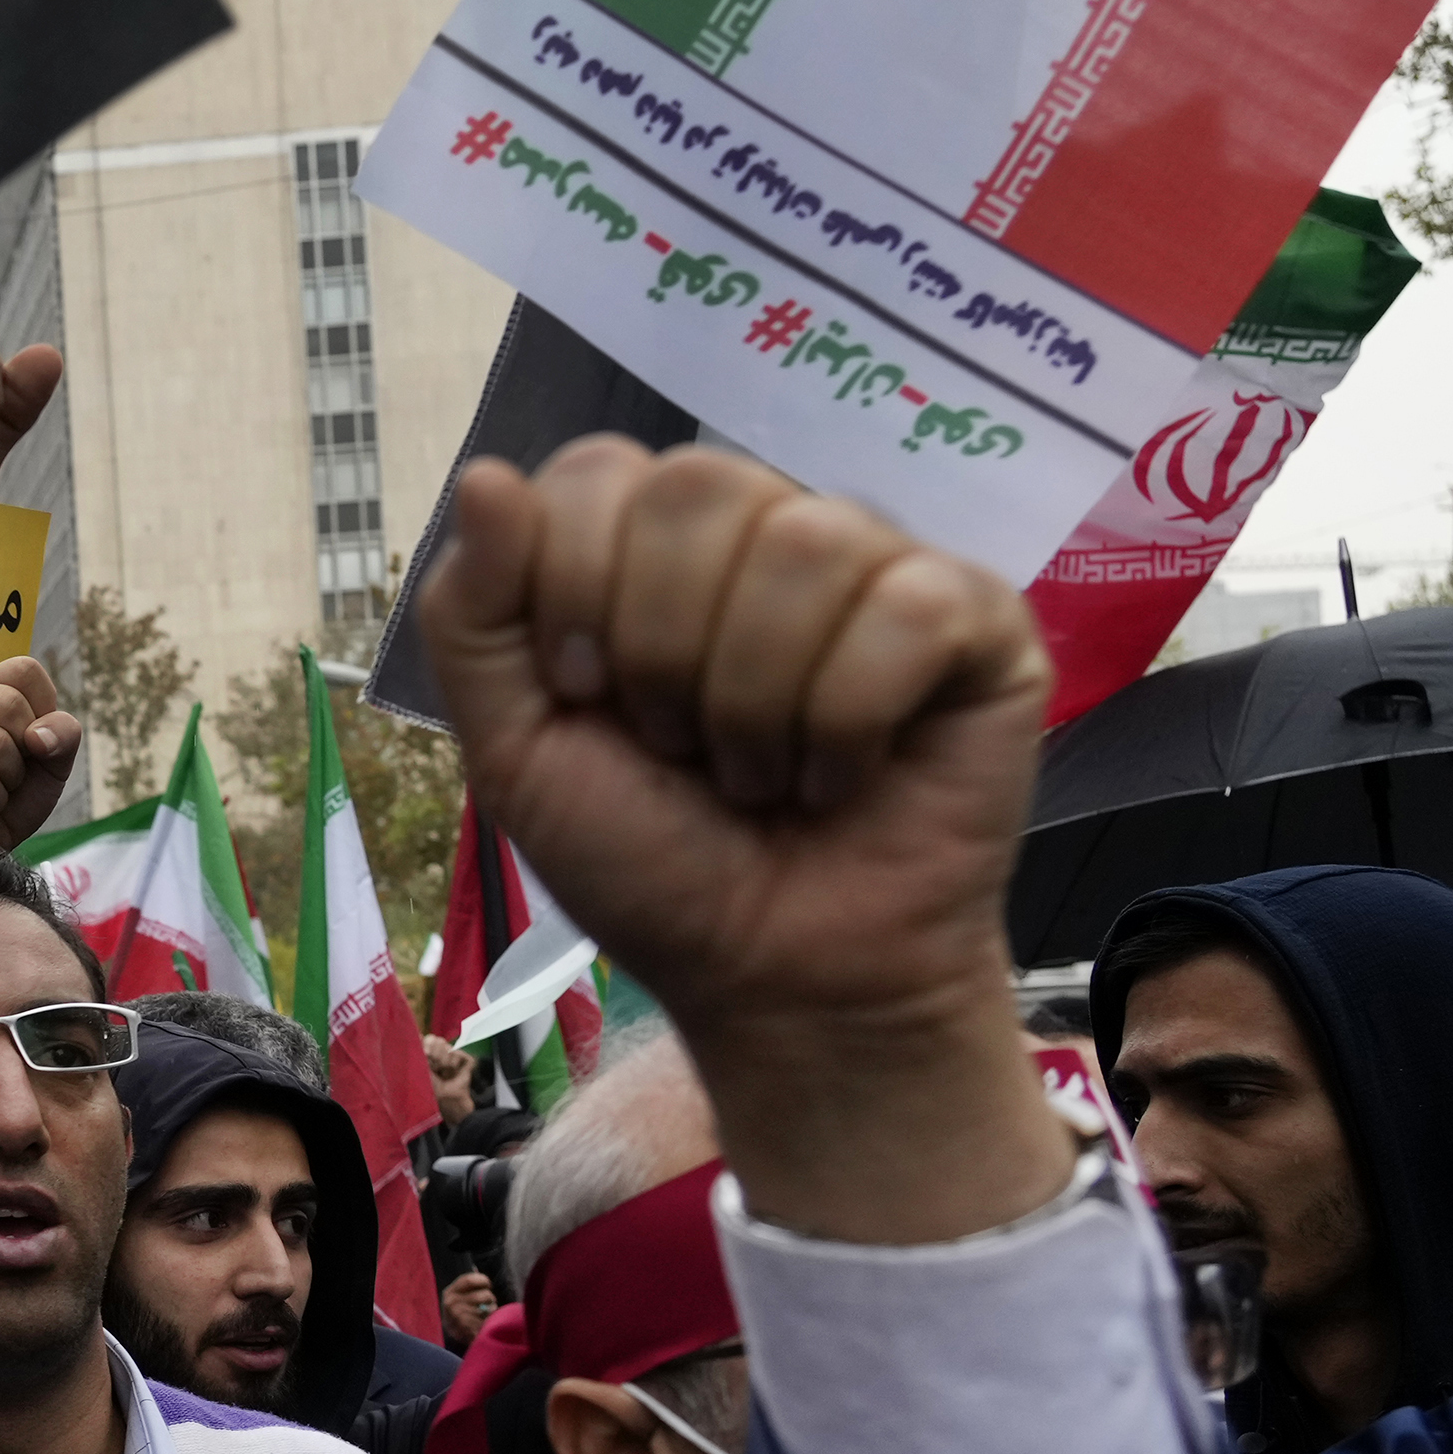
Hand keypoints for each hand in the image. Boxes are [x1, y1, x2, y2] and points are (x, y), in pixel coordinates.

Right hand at [0, 654, 82, 851]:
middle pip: (8, 702)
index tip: (29, 742)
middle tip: (7, 773)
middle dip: (24, 750)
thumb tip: (38, 735)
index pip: (23, 670)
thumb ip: (64, 735)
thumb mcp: (53, 763)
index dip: (43, 709)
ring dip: (8, 780)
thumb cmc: (12, 799)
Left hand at [421, 441, 1053, 1247]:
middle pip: (695, 485)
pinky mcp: (977, 619)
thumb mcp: (519, 752)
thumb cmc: (655, 865)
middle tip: (682, 747)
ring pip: (804, 539)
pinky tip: (847, 777)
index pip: (597, 471)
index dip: (574, 587)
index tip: (586, 694)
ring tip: (763, 775)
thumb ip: (475, 615)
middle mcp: (766, 530)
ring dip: (754, 701)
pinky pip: (909, 605)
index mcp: (649, 546)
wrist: (777, 982)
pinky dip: (851, 720)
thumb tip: (487, 474)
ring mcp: (878, 565)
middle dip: (661, 649)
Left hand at [425, 1035, 476, 1126]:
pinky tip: (452, 1072)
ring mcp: (454, 1055)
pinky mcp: (466, 1059)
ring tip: (443, 1073)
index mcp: (429, 1052)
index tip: (425, 1056)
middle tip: (435, 1069)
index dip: (426, 1046)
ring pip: (446, 1046)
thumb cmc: (430, 1086)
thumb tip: (416, 1034)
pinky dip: (453, 1063)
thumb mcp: (420, 1068)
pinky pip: (458, 1053)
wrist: (446, 1098)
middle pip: (436, 1039)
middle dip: (433, 1056)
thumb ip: (417, 1051)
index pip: (428, 1038)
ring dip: (442, 1062)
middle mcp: (442, 1051)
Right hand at [439, 1269, 495, 1352]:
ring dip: (492, 1310)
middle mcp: (451, 1303)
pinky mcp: (467, 1329)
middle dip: (491, 1298)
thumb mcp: (459, 1296)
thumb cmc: (460, 1312)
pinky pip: (487, 1320)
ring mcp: (458, 1317)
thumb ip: (467, 1284)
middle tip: (490, 1302)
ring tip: (487, 1313)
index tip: (488, 1285)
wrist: (453, 1337)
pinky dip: (489, 1321)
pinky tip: (483, 1323)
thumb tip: (475, 1267)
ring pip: (488, 1308)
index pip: (469, 1279)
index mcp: (449, 1292)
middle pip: (484, 1294)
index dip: (483, 1280)